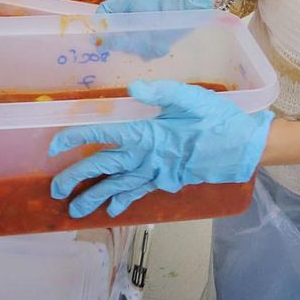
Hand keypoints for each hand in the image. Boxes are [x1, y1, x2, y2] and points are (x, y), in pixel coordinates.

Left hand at [48, 80, 271, 218]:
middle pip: (105, 169)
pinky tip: (113, 210)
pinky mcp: (168, 181)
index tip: (55, 145)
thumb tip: (132, 86)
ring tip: (75, 212)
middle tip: (55, 191)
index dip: (77, 139)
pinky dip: (125, 202)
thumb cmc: (217, 119)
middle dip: (78, 180)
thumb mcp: (190, 97)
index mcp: (148, 134)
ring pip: (119, 188)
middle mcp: (148, 158)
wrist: (244, 148)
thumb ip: (160, 90)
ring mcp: (158, 173)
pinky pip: (140, 193)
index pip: (103, 136)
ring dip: (96, 199)